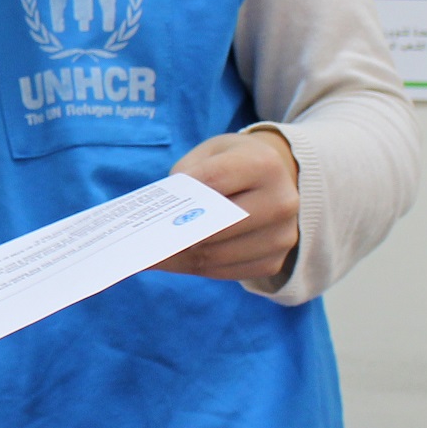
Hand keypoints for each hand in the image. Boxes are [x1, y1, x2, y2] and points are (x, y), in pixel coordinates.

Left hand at [165, 128, 301, 282]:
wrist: (270, 180)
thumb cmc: (229, 164)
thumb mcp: (207, 155)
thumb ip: (186, 179)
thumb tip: (161, 220)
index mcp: (265, 164)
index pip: (215, 181)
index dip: (183, 194)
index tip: (154, 208)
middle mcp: (283, 201)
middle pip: (219, 225)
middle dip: (178, 233)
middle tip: (144, 241)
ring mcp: (283, 236)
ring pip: (218, 255)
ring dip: (181, 257)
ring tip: (152, 253)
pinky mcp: (274, 263)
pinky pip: (226, 272)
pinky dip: (197, 267)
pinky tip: (176, 260)